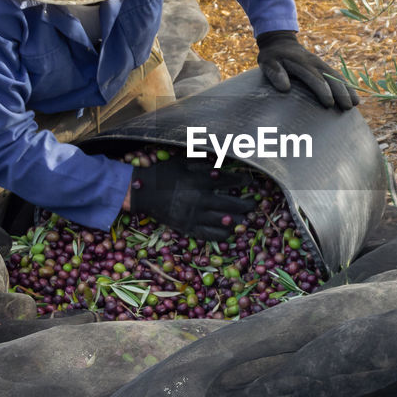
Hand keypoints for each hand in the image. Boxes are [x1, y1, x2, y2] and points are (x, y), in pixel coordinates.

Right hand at [123, 156, 256, 241]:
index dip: (241, 181)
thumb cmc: (164, 173)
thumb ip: (203, 163)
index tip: (250, 182)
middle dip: (245, 205)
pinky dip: (221, 234)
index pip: (227, 181)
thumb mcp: (183, 162)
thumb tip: (223, 164)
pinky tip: (229, 232)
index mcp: (198, 180)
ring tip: (245, 220)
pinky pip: (208, 234)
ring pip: (221, 221)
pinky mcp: (187, 227)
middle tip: (254, 206)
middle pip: (229, 204)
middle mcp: (198, 199)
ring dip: (237, 221)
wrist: (142, 192)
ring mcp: (193, 215)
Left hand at [256, 30, 358, 110]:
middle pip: (332, 77)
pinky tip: (353, 96)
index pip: (315, 78)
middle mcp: (315, 63)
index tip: (330, 104)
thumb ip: (275, 73)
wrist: (280, 42)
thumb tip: (284, 88)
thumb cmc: (272, 56)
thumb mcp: (268, 62)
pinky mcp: (324, 67)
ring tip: (356, 103)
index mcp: (302, 63)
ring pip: (338, 76)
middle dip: (341, 92)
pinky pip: (338, 76)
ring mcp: (321, 64)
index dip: (323, 91)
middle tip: (348, 107)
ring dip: (348, 89)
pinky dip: (347, 85)